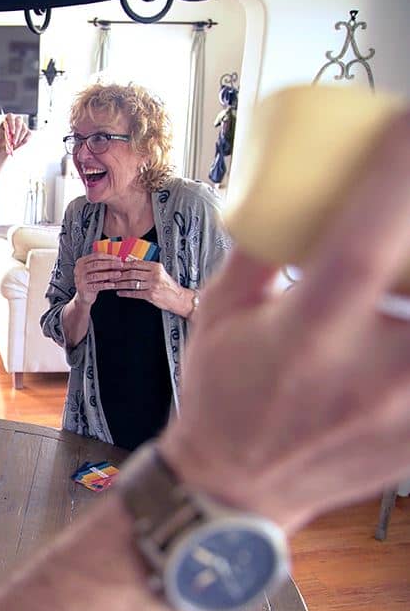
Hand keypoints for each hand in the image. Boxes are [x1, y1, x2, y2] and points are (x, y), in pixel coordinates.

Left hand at [0, 113, 30, 154]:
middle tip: (13, 142)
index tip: (12, 132)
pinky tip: (19, 144)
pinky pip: (29, 134)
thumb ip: (0, 132)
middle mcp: (16, 120)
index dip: (12, 124)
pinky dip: (24, 140)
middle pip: (19, 122)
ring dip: (19, 138)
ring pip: (24, 129)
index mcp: (8, 118)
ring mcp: (23, 125)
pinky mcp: (28, 132)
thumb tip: (6, 131)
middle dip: (17, 133)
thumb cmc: (0, 138)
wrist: (3, 146)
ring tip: (14, 144)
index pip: (11, 117)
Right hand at [71, 252, 122, 306]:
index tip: (118, 259)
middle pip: (96, 264)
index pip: (96, 256)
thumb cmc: (92, 281)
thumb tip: (118, 258)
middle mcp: (79, 269)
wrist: (84, 296)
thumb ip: (103, 263)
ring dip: (109, 274)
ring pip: (96, 275)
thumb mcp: (95, 270)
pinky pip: (96, 286)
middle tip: (121, 265)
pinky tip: (113, 285)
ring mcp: (80, 279)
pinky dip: (106, 285)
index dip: (108, 257)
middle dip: (110, 264)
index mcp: (81, 262)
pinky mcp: (83, 289)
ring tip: (118, 274)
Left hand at [113, 259, 191, 313]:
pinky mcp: (151, 295)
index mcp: (156, 267)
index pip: (136, 263)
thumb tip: (130, 264)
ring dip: (120, 284)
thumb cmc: (168, 286)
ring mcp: (153, 285)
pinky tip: (119, 292)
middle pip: (132, 273)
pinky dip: (125, 293)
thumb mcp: (160, 273)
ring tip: (112, 284)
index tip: (115, 266)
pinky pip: (135, 293)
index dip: (124, 265)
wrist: (179, 298)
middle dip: (119, 274)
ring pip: (131, 283)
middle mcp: (155, 275)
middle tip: (110, 275)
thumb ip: (147, 269)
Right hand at [158, 109, 409, 532]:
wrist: (234, 487)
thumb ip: (261, 245)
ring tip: (404, 279)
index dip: (397, 172)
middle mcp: (370, 374)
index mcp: (306, 335)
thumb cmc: (221, 399)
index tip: (408, 123)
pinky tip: (403, 324)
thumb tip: (289, 184)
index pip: (363, 241)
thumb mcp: (220, 312)